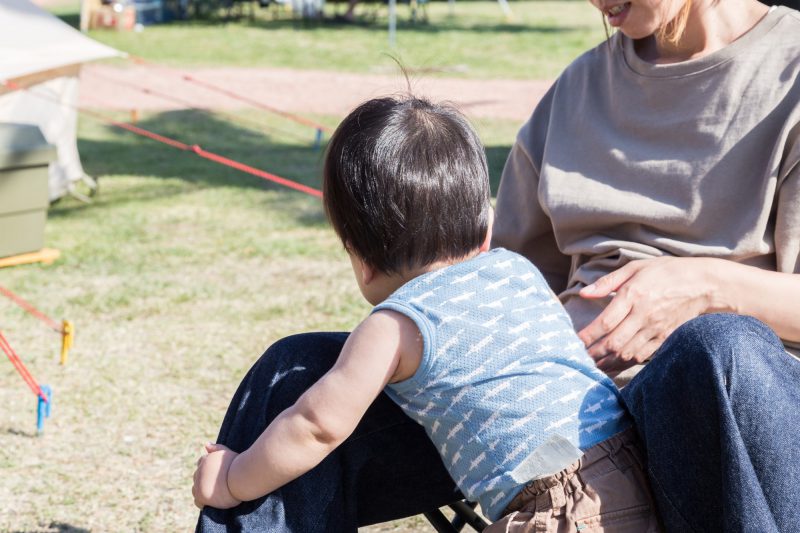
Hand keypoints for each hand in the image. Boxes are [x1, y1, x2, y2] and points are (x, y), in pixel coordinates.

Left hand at [192, 443, 241, 509]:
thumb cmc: (239, 465)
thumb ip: (217, 448)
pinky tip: (213, 502)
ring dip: (203, 490)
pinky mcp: (201, 496)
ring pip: (196, 488)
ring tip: (216, 492)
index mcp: (205, 459)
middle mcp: (199, 470)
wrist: (243, 478)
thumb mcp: (228, 453)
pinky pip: (198, 501)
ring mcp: (199, 484)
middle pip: (198, 475)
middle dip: (206, 479)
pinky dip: (203, 502)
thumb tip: (206, 444)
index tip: (219, 473)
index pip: (202, 462)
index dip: (210, 468)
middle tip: (220, 483)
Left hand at [577, 257, 715, 374]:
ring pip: (627, 353)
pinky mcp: (664, 338)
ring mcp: (656, 329)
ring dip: (607, 362)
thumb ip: (607, 282)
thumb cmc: (665, 272)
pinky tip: (612, 365)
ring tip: (591, 365)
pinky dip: (624, 363)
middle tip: (578, 357)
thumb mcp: (635, 268)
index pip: (606, 322)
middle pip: (614, 343)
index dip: (588, 335)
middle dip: (594, 353)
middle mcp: (644, 315)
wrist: (704, 284)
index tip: (574, 341)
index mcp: (634, 295)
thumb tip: (584, 293)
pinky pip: (641, 356)